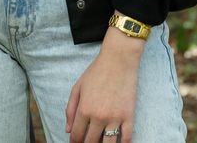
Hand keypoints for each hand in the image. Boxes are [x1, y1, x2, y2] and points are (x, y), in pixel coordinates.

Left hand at [64, 28, 144, 142]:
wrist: (118, 61)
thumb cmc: (96, 72)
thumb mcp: (77, 88)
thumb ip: (70, 109)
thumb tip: (68, 129)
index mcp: (84, 109)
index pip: (77, 134)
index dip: (74, 141)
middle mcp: (98, 116)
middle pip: (91, 141)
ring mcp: (115, 118)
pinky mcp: (128, 117)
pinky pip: (127, 138)